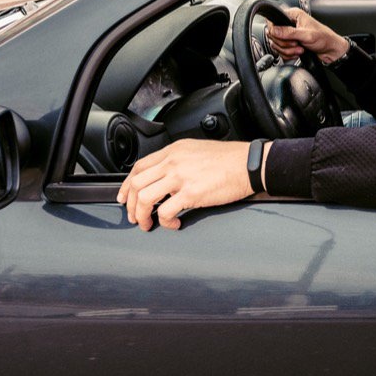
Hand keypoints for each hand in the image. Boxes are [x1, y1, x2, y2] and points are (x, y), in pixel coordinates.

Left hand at [117, 138, 254, 230]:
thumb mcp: (197, 151)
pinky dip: (165, 222)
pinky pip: (166, 211)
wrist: (250, 164)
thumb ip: (179, 161)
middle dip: (131, 204)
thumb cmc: (230, 159)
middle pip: (137, 183)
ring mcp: (181, 177)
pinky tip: (174, 224)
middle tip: (135, 216)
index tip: (126, 197)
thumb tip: (166, 178)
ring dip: (142, 215)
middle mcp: (173, 161)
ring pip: (145, 198)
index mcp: (174, 151)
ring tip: (148, 224)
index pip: (139, 167)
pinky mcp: (191, 193)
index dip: (127, 185)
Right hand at [265, 7, 345, 63]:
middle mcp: (290, 23)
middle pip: (273, 35)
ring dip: (288, 51)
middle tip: (296, 44)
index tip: (285, 37)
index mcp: (293, 15)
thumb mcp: (307, 35)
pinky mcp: (290, 44)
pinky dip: (289, 55)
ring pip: (276, 45)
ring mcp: (289, 35)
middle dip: (285, 44)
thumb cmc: (324, 38)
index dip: (276, 32)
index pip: (273, 21)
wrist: (331, 51)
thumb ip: (289, 32)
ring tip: (300, 49)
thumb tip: (274, 30)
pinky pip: (281, 51)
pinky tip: (298, 53)